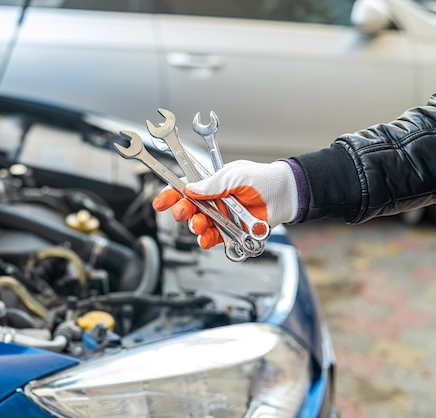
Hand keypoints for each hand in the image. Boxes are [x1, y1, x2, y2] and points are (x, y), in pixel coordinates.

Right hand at [152, 160, 298, 248]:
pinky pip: (213, 238)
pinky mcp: (230, 231)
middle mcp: (213, 201)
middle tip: (182, 212)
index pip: (184, 189)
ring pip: (199, 225)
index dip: (170, 195)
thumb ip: (212, 184)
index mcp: (211, 184)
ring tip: (199, 225)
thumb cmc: (263, 179)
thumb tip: (190, 189)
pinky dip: (206, 240)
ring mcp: (221, 217)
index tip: (161, 202)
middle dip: (181, 211)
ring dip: (195, 226)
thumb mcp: (234, 175)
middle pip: (188, 208)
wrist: (285, 195)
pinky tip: (205, 239)